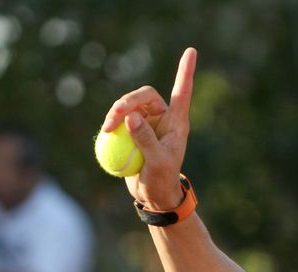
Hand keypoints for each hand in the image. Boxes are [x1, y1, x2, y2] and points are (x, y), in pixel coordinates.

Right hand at [101, 47, 196, 210]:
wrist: (153, 194)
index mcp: (177, 122)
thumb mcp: (157, 163)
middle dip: (127, 102)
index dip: (185, 72)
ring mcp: (145, 123)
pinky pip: (118, 118)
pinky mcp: (131, 130)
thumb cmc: (162, 180)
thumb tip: (131, 117)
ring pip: (128, 105)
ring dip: (115, 112)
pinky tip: (105, 132)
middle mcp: (162, 118)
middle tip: (114, 118)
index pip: (182, 93)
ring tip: (107, 129)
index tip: (191, 51)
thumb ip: (145, 140)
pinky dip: (111, 123)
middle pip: (144, 95)